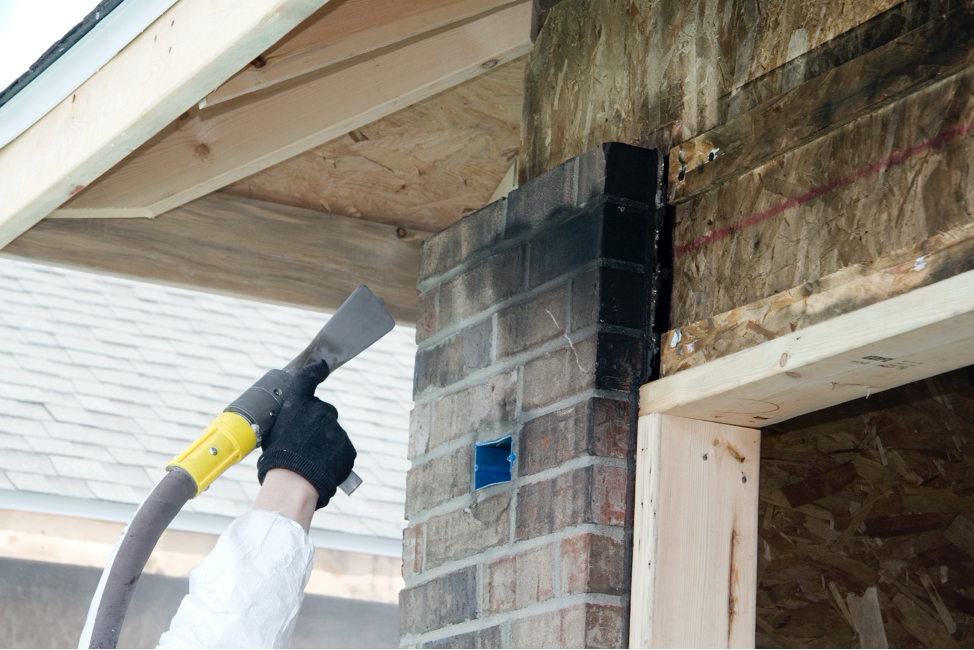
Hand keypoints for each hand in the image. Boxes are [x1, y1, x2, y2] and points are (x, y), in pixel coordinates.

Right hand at [256, 361, 355, 508]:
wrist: (294, 483)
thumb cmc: (275, 461)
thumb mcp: (273, 434)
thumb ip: (288, 422)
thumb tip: (291, 425)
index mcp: (298, 404)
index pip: (308, 377)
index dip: (316, 370)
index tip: (322, 365)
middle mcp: (320, 410)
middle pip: (323, 412)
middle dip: (316, 425)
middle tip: (303, 445)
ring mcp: (337, 428)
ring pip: (332, 434)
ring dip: (324, 445)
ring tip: (309, 464)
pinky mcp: (348, 447)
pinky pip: (341, 451)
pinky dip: (334, 459)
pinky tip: (321, 470)